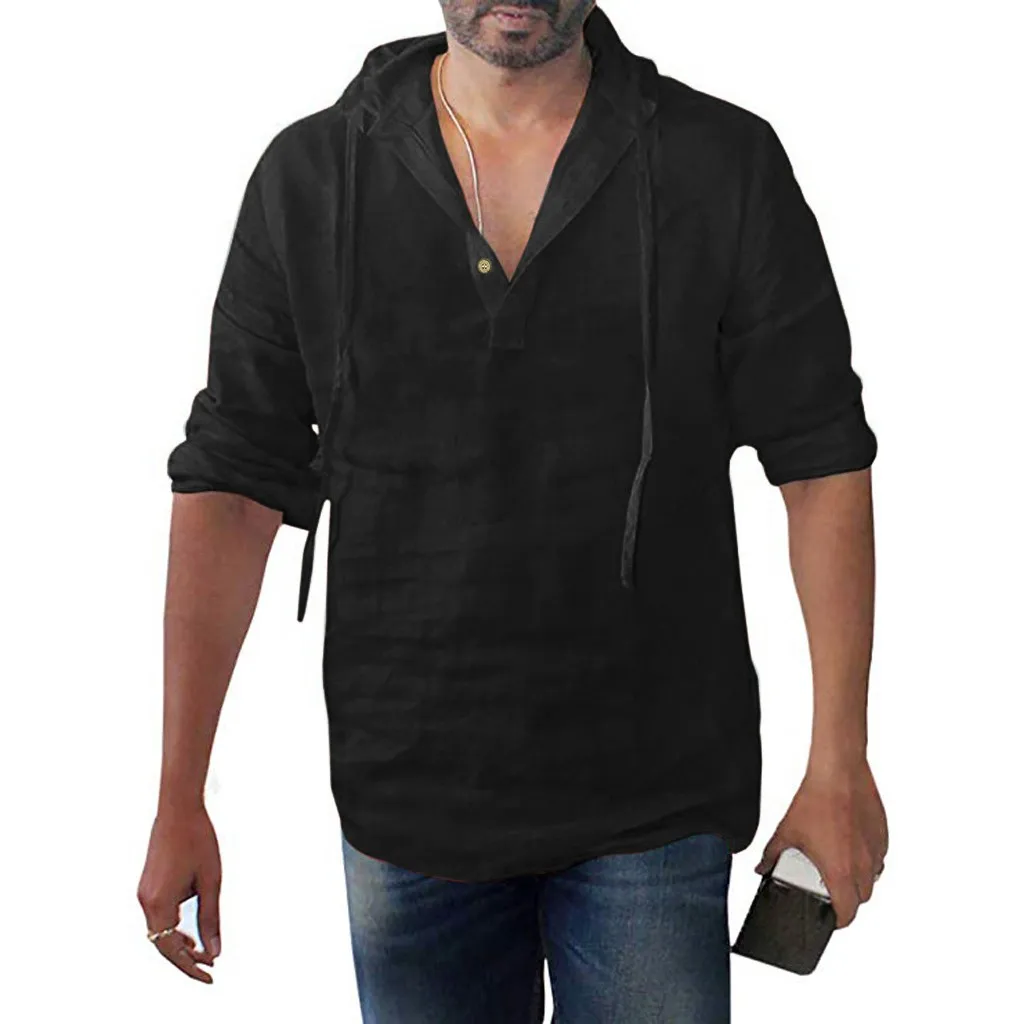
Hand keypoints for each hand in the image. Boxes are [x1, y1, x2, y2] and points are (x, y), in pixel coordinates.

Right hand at [137, 806, 221, 982]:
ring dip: (179, 944)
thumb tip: (214, 950)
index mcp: (159, 902)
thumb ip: (211, 918)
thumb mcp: (211, 881)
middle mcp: (145, 901)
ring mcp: (143, 893)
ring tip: (203, 953)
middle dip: (185, 959)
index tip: (210, 976)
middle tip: (210, 968)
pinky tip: (191, 932)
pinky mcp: (147, 886)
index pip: (171, 948)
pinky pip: (159, 916)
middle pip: (162, 944)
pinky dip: (174, 928)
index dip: (190, 966)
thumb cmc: (198, 840)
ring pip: (159, 931)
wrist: (178, 808)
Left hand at [755, 758, 887, 927]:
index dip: (838, 921)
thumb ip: (772, 855)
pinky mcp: (883, 835)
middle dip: (848, 900)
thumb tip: (762, 868)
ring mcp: (876, 851)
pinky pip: (879, 857)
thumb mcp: (786, 831)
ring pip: (873, 878)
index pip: (847, 914)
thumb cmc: (816, 801)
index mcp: (841, 872)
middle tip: (831, 891)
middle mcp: (864, 867)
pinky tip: (850, 845)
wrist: (838, 773)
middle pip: (862, 898)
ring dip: (860, 879)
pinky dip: (868, 858)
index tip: (830, 919)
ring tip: (840, 867)